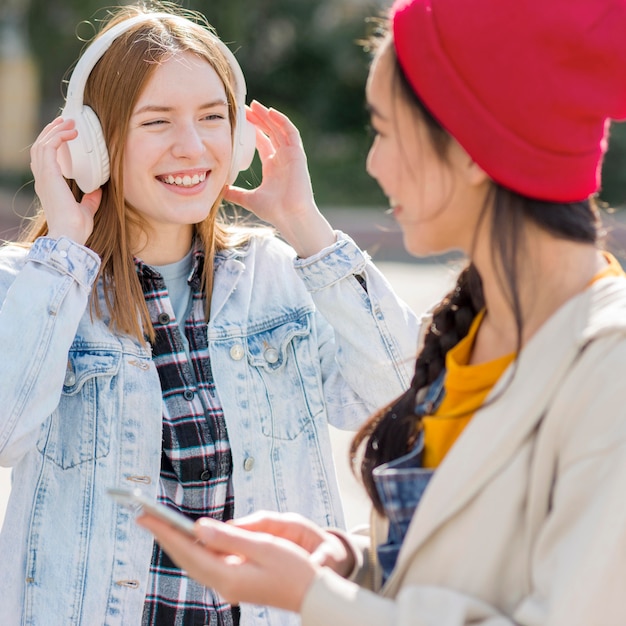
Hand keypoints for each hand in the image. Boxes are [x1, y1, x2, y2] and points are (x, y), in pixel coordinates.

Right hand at [30, 117, 101, 245]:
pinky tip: (71, 133)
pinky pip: (48, 147)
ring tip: (69, 123)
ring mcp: (44, 177)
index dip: (52, 144)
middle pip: (40, 147)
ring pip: (42, 144)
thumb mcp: (86, 210)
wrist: (70, 235)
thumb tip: (98, 191)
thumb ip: (90, 200)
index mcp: (49, 187)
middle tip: (66, 122)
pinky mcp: (49, 175)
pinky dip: (58, 137)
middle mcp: (43, 180)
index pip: (44, 159)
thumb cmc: (76, 228)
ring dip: (55, 131)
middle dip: (52, 132)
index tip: (65, 134)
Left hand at [137, 510, 354, 611]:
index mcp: (228, 576)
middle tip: (143, 516)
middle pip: (186, 558)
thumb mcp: (264, 546)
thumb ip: (229, 537)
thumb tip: (198, 527)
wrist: (312, 593)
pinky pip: (206, 563)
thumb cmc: (294, 567)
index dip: (166, 532)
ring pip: (194, 561)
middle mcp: (223, 584)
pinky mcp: (235, 581)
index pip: (189, 551)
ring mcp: (228, 585)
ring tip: (159, 523)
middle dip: (164, 536)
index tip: (147, 516)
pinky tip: (190, 537)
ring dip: (176, 542)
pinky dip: (194, 548)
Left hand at [224, 101, 334, 257]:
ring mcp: (291, 156)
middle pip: (270, 132)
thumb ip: (235, 193)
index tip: (240, 119)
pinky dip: (282, 121)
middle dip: (259, 119)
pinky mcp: (298, 155)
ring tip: (256, 105)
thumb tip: (219, 191)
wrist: (290, 216)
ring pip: (280, 129)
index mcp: (272, 167)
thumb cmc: (274, 211)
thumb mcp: (248, 199)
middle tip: (245, 107)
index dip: (252, 130)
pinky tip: (270, 112)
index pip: (262, 142)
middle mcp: (282, 159)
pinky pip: (291, 133)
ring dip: (268, 117)